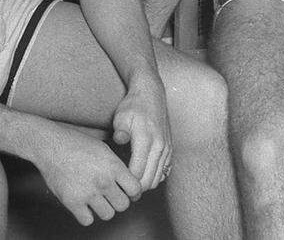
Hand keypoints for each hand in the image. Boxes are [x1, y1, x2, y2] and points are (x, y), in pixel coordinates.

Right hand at [33, 123, 143, 225]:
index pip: (135, 189)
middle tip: (112, 196)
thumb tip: (129, 182)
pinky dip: (87, 215)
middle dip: (119, 201)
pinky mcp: (72, 202)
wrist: (51, 145)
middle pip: (123, 205)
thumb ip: (117, 167)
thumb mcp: (104, 149)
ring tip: (98, 200)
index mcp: (113, 166)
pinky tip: (84, 205)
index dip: (133, 192)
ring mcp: (87, 193)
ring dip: (104, 209)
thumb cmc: (78, 144)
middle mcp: (103, 181)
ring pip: (108, 215)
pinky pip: (87, 220)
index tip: (127, 191)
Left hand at [112, 72, 172, 190]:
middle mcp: (160, 147)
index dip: (125, 183)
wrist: (151, 94)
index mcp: (147, 140)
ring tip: (129, 182)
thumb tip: (119, 139)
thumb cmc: (133, 106)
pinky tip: (142, 173)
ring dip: (144, 184)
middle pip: (148, 181)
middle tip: (120, 187)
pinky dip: (154, 177)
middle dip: (134, 188)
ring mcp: (167, 149)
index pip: (137, 174)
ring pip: (157, 179)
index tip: (114, 183)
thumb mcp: (122, 116)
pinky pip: (164, 172)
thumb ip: (121, 130)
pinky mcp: (170, 149)